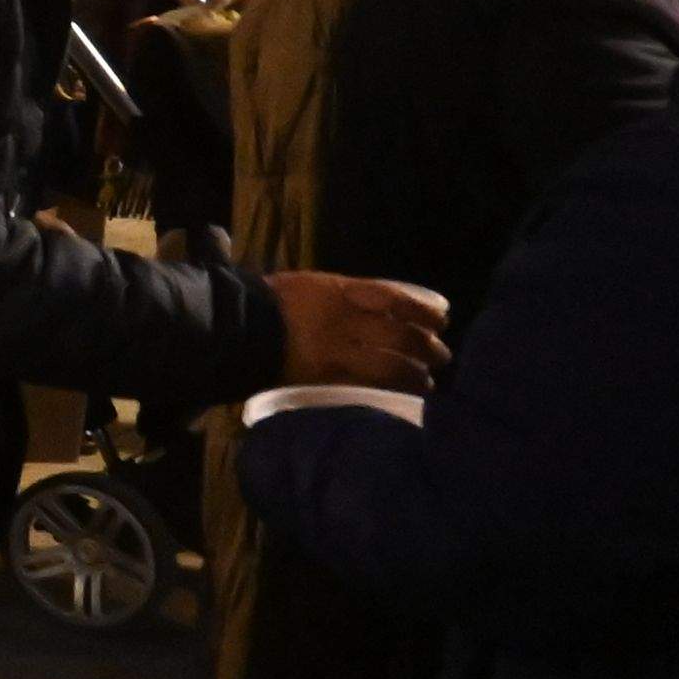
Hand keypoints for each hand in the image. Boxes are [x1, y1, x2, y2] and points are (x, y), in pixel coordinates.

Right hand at [269, 272, 447, 392]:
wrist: (236, 327)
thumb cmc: (276, 302)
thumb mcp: (314, 284)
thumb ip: (349, 294)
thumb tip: (391, 305)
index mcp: (339, 291)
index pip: (395, 299)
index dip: (424, 311)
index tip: (441, 319)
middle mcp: (342, 320)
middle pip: (399, 335)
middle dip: (427, 347)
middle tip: (441, 356)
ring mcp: (334, 351)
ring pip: (390, 365)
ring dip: (415, 374)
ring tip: (426, 381)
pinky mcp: (324, 377)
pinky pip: (367, 385)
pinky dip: (390, 389)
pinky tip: (404, 393)